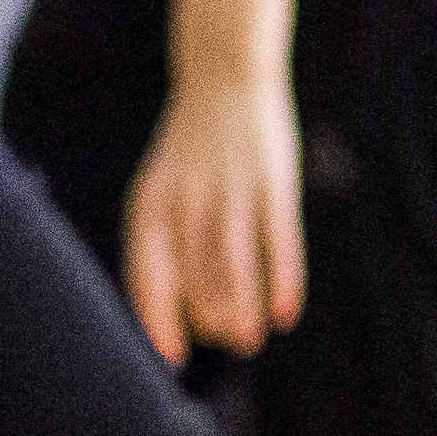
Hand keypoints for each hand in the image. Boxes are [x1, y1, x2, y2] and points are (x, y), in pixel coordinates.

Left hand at [124, 71, 307, 361]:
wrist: (226, 76)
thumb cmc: (195, 148)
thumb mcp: (164, 187)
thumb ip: (167, 239)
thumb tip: (184, 309)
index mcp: (151, 203)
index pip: (148, 273)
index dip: (159, 319)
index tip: (174, 358)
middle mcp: (187, 199)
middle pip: (194, 276)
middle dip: (209, 320)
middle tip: (228, 346)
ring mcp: (232, 190)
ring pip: (232, 266)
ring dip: (242, 310)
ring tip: (250, 341)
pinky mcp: (272, 183)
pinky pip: (278, 242)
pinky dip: (283, 281)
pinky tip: (287, 312)